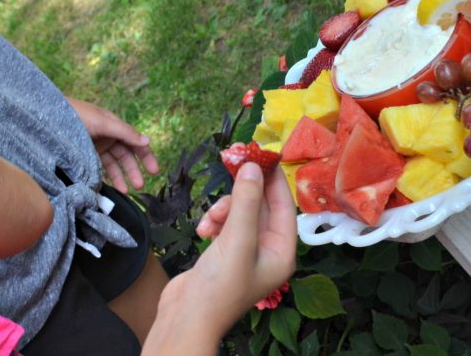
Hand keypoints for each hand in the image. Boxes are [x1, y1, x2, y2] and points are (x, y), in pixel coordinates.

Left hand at [66, 97, 158, 190]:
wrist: (47, 117)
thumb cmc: (76, 115)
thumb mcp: (102, 122)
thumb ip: (124, 132)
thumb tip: (147, 141)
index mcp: (113, 125)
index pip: (134, 141)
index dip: (145, 155)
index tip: (154, 171)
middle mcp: (106, 135)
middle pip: (125, 154)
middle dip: (133, 170)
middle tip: (140, 186)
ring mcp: (94, 145)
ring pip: (112, 163)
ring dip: (120, 176)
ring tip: (126, 192)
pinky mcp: (83, 154)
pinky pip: (98, 167)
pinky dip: (105, 177)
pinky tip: (110, 187)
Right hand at [151, 164, 296, 347]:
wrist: (187, 316)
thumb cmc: (220, 286)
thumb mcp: (237, 239)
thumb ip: (246, 201)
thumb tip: (253, 166)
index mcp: (281, 252)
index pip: (283, 206)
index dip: (272, 179)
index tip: (261, 153)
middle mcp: (267, 251)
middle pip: (259, 207)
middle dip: (243, 192)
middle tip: (232, 162)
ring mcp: (244, 253)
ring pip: (238, 213)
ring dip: (223, 209)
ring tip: (210, 220)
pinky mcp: (224, 254)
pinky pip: (223, 225)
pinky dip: (212, 222)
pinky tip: (202, 232)